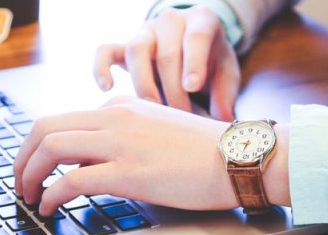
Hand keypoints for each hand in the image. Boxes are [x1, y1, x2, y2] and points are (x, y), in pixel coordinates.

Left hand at [14, 96, 289, 214]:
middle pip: (45, 127)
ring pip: (51, 148)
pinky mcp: (128, 172)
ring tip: (28, 197)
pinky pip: (71, 180)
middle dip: (22, 157)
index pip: (64, 120)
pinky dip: (51, 195)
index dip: (39, 147)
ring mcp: (120, 143)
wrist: (238, 157)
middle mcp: (115, 118)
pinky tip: (50, 208)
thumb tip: (95, 163)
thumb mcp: (158, 131)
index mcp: (121, 107)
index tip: (35, 167)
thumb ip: (126, 138)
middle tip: (19, 182)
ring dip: (29, 174)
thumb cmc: (207, 152)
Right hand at [93, 5, 239, 121]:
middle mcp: (171, 21)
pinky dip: (101, 67)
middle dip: (173, 89)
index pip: (196, 37)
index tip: (192, 87)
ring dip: (144, 84)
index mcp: (201, 20)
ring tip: (153, 111)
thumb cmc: (212, 61)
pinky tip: (107, 88)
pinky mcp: (124, 46)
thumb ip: (226, 94)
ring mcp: (145, 32)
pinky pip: (106, 51)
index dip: (193, 62)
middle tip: (181, 117)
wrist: (193, 46)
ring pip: (136, 50)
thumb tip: (222, 120)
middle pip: (166, 52)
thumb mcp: (226, 72)